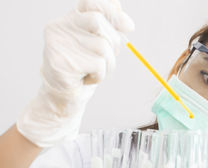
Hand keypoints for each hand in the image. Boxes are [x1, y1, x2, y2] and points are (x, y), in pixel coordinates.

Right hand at [17, 0, 133, 146]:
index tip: (130, 26)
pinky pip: (98, 65)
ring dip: (108, 65)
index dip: (112, 11)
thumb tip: (127, 23)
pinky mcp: (60, 63)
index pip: (90, 3)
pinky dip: (100, 76)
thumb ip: (109, 30)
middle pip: (99, 23)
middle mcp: (59, 28)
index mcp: (68, 20)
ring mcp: (57, 45)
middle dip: (113, 43)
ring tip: (95, 72)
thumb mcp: (96, 46)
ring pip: (102, 47)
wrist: (63, 97)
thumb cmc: (83, 69)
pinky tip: (86, 79)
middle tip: (107, 60)